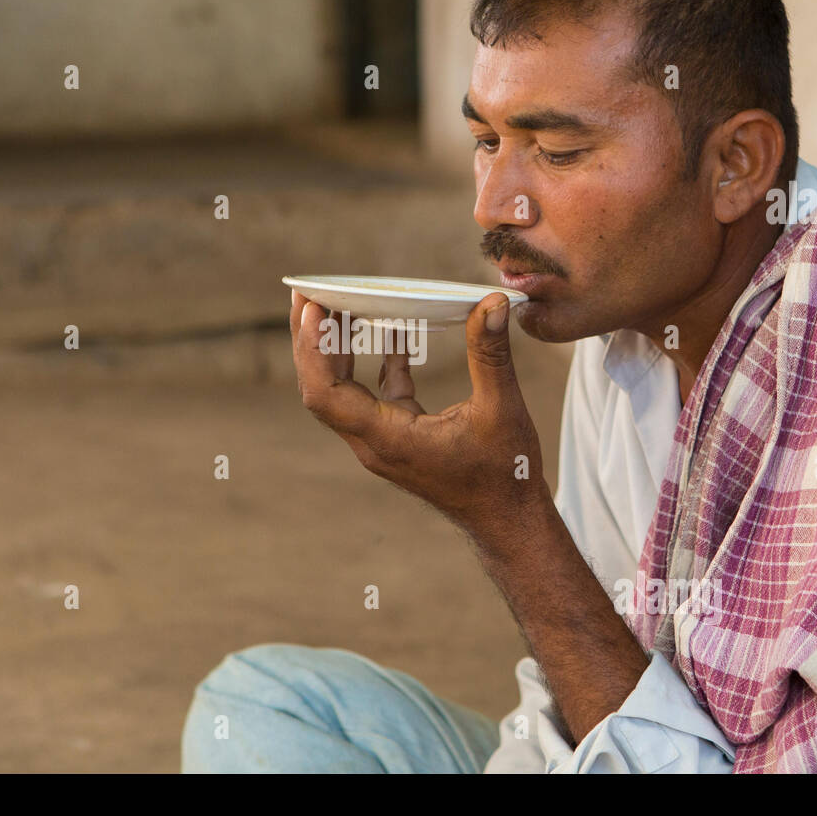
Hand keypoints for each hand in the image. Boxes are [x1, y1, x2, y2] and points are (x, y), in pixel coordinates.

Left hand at [289, 289, 547, 537]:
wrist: (510, 521)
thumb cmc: (507, 475)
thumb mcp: (502, 409)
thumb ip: (490, 354)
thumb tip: (493, 304)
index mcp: (388, 439)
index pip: (325, 394)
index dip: (312, 349)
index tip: (310, 307)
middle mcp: (376, 442)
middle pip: (322, 389)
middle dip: (310, 341)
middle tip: (306, 294)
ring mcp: (385, 441)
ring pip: (344, 392)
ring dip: (337, 350)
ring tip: (335, 305)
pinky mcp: (402, 437)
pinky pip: (377, 395)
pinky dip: (377, 362)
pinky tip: (393, 330)